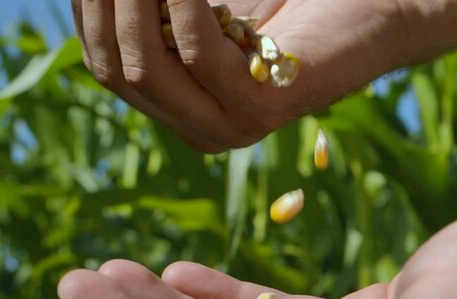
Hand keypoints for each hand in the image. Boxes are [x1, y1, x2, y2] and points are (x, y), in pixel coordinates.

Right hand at [70, 0, 410, 151]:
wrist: (368, 16)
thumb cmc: (288, 5)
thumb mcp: (206, 11)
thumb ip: (159, 11)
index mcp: (180, 108)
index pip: (108, 65)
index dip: (88, 12)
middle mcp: (199, 128)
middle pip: (119, 69)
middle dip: (103, 5)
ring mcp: (229, 127)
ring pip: (148, 66)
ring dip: (134, 2)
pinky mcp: (261, 109)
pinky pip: (199, 53)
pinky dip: (183, 5)